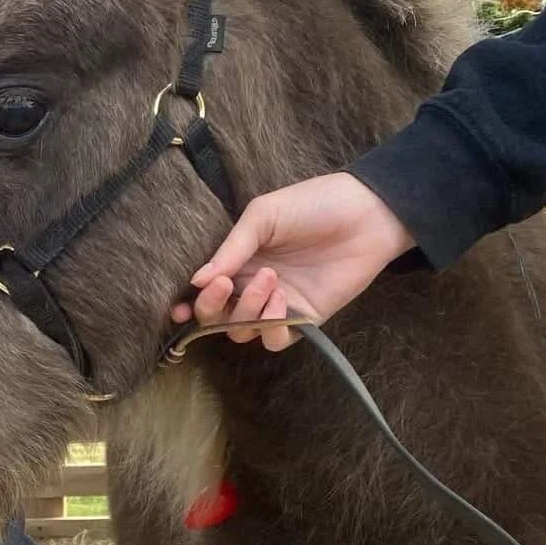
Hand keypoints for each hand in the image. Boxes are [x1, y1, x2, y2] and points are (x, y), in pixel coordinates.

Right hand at [170, 171, 416, 349]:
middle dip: (211, 308)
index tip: (178, 309)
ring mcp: (278, 305)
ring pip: (242, 331)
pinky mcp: (305, 319)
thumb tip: (194, 282)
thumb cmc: (314, 204)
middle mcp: (252, 288)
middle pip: (216, 319)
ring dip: (246, 311)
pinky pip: (275, 340)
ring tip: (269, 280)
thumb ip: (231, 249)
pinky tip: (282, 300)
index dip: (187, 306)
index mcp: (239, 262)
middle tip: (224, 285)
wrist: (367, 212)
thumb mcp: (264, 215)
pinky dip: (270, 327)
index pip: (204, 293)